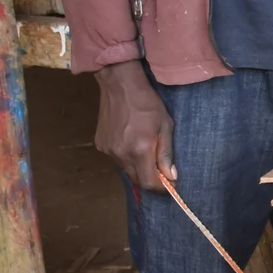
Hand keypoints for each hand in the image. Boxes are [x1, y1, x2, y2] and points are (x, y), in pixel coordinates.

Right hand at [95, 59, 173, 192]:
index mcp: (140, 150)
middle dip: (150, 178)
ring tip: (145, 149)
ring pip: (126, 170)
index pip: (149, 183)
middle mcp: (122, 154)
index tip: (170, 183)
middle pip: (137, 180)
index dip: (161, 187)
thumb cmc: (148, 104)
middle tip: (161, 169)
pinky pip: (116, 159)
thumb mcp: (165, 126)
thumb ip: (166, 153)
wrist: (120, 85)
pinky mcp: (101, 145)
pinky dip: (126, 156)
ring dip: (138, 166)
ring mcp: (109, 151)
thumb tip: (171, 177)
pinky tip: (131, 141)